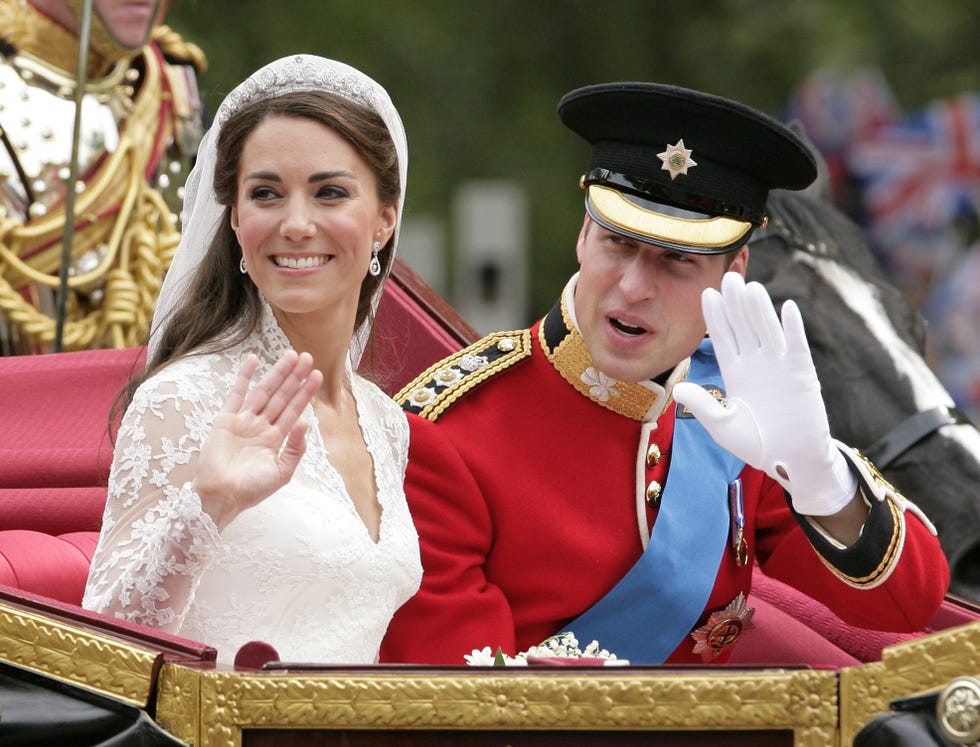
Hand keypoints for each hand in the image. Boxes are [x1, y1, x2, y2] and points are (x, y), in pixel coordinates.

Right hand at [193, 350, 322, 528]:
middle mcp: (261, 427)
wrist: (221, 496)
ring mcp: (244, 421)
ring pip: (264, 392)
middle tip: (307, 357)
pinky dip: (244, 376)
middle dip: (294, 377)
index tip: (317, 375)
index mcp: (275, 439)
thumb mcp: (282, 472)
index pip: (294, 410)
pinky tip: (252, 359)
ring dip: (277, 373)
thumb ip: (295, 448)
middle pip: (281, 396)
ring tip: (290, 355)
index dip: (305, 393)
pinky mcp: (226, 419)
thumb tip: (304, 422)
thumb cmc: (251, 490)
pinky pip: (236, 394)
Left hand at [672, 273, 855, 515]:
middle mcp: (756, 363)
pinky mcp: (802, 373)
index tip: (706, 294)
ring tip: (750, 287)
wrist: (791, 461)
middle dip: (735, 303)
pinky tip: (787, 308)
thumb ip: (703, 405)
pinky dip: (793, 328)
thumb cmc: (757, 444)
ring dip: (760, 309)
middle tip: (727, 277)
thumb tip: (677, 388)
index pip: (723, 337)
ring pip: (767, 330)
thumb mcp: (723, 426)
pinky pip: (797, 346)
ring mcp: (779, 366)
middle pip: (744, 326)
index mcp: (735, 372)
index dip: (715, 317)